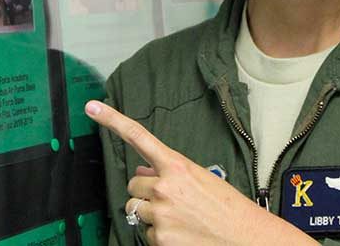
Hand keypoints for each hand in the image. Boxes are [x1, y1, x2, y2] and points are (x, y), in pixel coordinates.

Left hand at [85, 100, 315, 245]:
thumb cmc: (226, 206)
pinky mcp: (159, 238)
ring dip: (150, 211)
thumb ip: (167, 170)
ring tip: (179, 216)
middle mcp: (164, 187)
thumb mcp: (198, 177)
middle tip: (172, 198)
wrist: (247, 238)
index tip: (92, 107)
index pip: (138, 136)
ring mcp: (160, 213)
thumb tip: (142, 169)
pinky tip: (180, 232)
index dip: (112, 120)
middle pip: (133, 182)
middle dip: (146, 189)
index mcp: (176, 165)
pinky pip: (145, 232)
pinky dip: (158, 234)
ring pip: (136, 208)